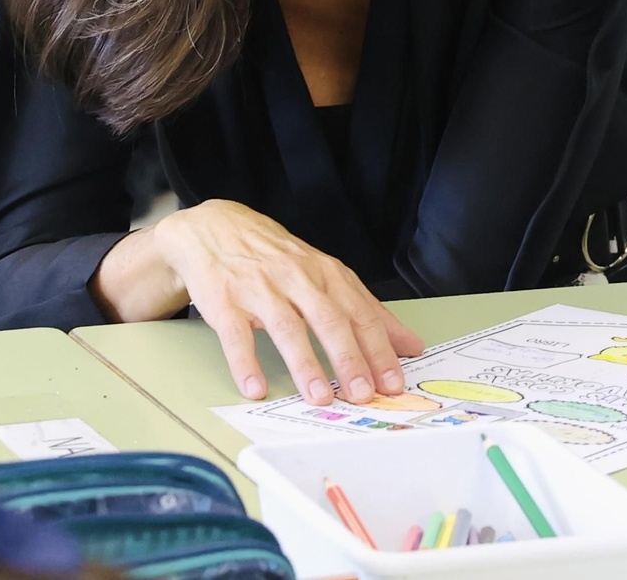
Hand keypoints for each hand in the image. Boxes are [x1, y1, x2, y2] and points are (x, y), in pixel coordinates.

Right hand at [150, 200, 424, 405]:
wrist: (216, 229)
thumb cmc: (278, 259)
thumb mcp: (325, 275)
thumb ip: (365, 310)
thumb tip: (410, 345)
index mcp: (327, 274)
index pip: (361, 313)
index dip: (380, 349)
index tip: (394, 381)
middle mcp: (298, 279)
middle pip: (330, 320)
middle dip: (350, 359)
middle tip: (363, 394)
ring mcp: (260, 289)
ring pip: (288, 328)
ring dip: (306, 365)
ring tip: (320, 397)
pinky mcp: (225, 301)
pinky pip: (237, 335)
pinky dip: (247, 363)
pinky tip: (256, 387)